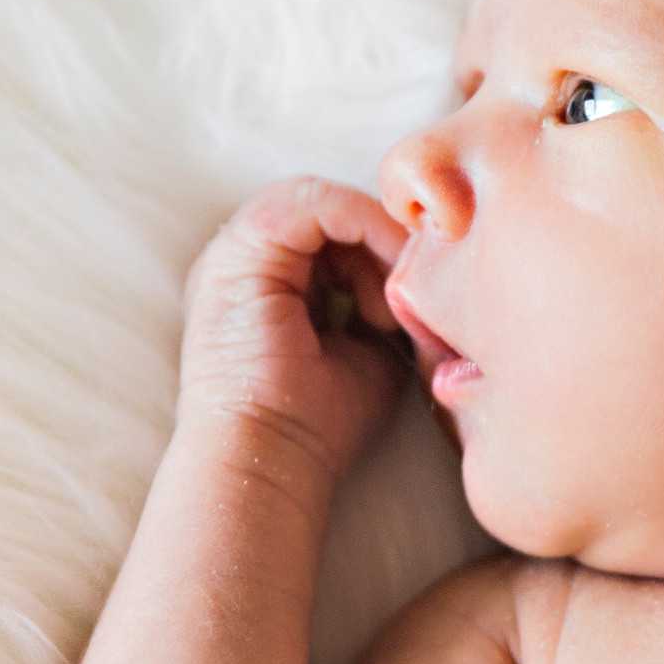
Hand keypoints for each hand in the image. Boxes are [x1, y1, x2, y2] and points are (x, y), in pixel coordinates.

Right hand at [176, 177, 413, 474]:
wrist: (269, 463)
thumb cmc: (318, 428)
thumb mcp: (369, 353)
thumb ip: (387, 306)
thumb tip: (428, 277)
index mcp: (267, 285)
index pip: (335, 231)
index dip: (385, 247)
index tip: (427, 289)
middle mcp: (245, 263)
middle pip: (331, 212)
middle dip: (384, 240)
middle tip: (422, 283)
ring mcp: (234, 253)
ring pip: (325, 199)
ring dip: (378, 237)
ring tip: (400, 295)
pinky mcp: (239, 253)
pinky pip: (314, 202)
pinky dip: (364, 227)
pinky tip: (387, 283)